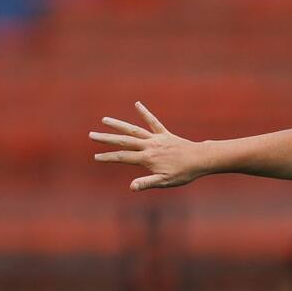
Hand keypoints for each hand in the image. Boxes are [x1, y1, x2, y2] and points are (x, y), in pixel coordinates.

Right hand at [90, 103, 207, 190]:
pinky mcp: (164, 134)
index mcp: (147, 158)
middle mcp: (149, 146)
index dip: (108, 157)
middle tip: (91, 134)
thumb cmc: (183, 173)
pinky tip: (137, 104)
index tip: (96, 157)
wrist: (200, 159)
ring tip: (105, 119)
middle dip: (106, 138)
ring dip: (118, 125)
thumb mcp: (164, 182)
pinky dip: (145, 113)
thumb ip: (147, 183)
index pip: (123, 157)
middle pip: (124, 141)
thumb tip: (131, 187)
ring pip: (134, 129)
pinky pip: (153, 122)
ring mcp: (156, 138)